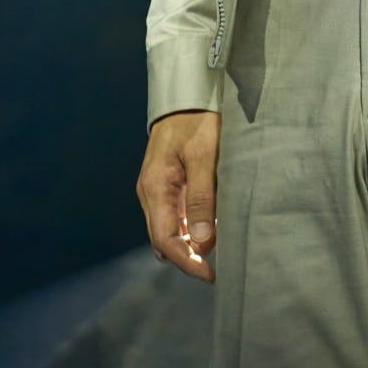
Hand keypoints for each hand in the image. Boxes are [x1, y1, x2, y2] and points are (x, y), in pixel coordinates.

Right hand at [136, 109, 221, 280]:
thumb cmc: (196, 120)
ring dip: (188, 243)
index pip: (165, 240)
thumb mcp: (204, 155)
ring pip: (168, 229)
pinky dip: (189, 227)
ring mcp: (156, 188)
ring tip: (217, 251)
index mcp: (154, 188)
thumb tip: (202, 242)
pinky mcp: (166, 182)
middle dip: (188, 257)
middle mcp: (150, 193)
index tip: (210, 275)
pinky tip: (209, 227)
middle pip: (163, 239)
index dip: (186, 262)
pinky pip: (174, 214)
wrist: (187, 92)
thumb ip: (202, 197)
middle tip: (217, 267)